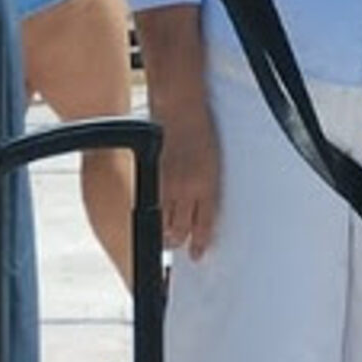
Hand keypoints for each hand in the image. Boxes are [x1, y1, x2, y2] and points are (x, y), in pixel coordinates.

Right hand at [153, 93, 222, 258]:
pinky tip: (151, 219)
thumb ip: (206, 189)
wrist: (180, 107)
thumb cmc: (200, 130)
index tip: (198, 255)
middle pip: (180, 231)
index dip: (199, 244)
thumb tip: (202, 210)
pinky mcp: (150, 177)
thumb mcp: (213, 164)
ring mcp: (166, 185)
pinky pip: (148, 208)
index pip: (203, 226)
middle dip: (179, 243)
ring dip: (163, 235)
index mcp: (207, 186)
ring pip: (161, 224)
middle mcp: (187, 189)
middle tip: (179, 247)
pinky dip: (150, 217)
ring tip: (165, 237)